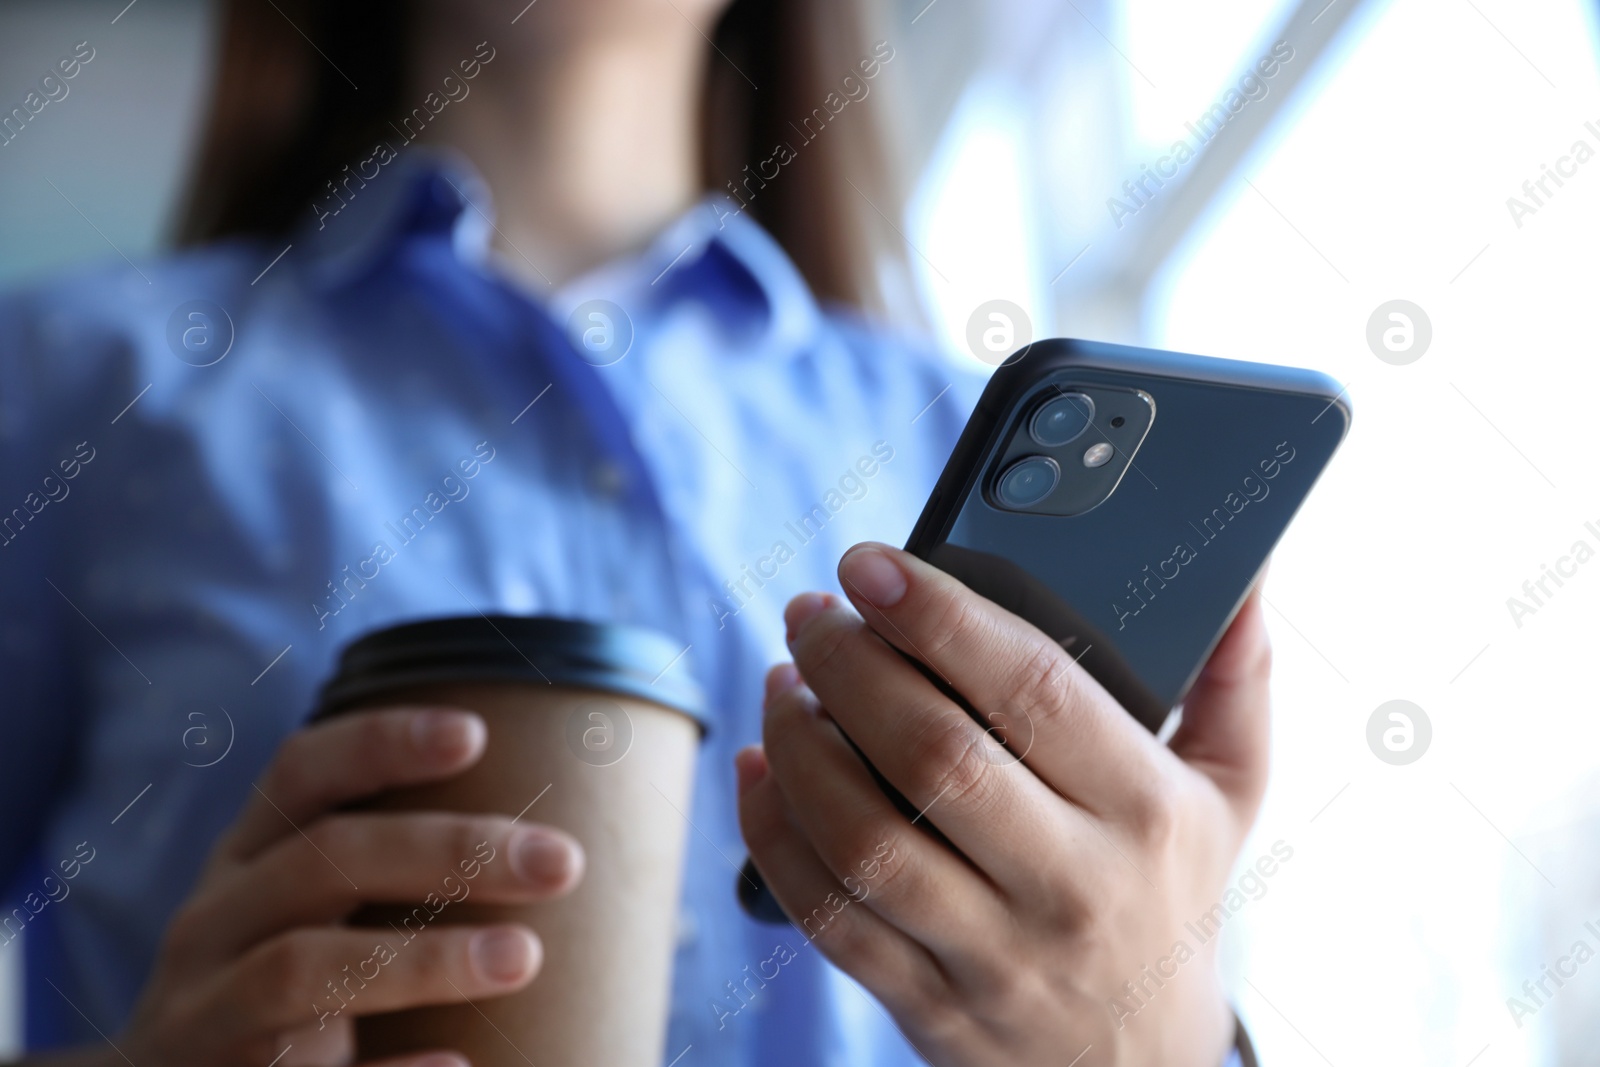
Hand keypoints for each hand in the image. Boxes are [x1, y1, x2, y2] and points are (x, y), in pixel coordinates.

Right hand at [119, 707, 584, 1066]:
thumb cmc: (276, 989)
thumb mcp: (300, 910)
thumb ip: (376, 864)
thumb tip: (538, 835)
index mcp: (242, 861)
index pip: (299, 774)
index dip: (381, 743)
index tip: (476, 732)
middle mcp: (212, 925)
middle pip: (324, 859)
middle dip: (449, 849)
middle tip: (561, 861)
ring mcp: (204, 1014)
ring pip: (300, 966)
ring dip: (421, 958)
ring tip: (523, 957)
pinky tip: (460, 1062)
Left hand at [737, 543, 1271, 1066]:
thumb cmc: (1171, 898)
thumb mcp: (1229, 794)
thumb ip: (1233, 681)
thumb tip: (1246, 576)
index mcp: (1145, 811)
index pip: (1031, 688)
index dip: (938, 615)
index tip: (870, 566)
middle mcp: (1072, 883)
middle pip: (933, 754)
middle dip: (848, 665)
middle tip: (810, 615)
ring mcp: (995, 952)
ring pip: (865, 838)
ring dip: (800, 745)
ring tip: (782, 685)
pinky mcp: (928, 1003)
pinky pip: (828, 914)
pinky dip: (772, 834)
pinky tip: (760, 768)